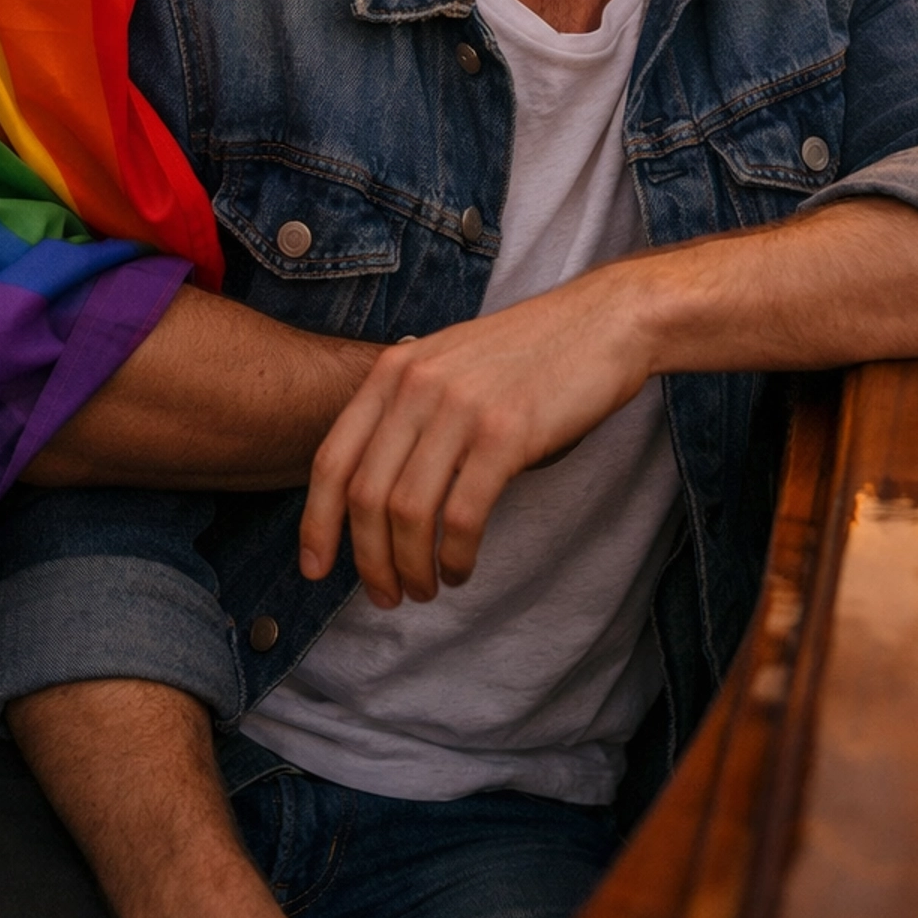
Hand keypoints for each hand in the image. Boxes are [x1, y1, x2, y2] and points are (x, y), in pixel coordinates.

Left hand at [300, 267, 650, 605]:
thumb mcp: (448, 366)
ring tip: (424, 590)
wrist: (602, 321)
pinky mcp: (507, 434)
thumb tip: (375, 494)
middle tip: (386, 596)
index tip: (315, 568)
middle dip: (369, 561)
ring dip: (411, 567)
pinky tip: (461, 570)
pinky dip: (456, 557)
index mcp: (394, 370)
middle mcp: (417, 385)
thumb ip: (408, 412)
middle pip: (365, 496)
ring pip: (409, 513)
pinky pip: (462, 516)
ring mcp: (461, 408)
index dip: (317, 523)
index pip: (331, 458)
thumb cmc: (528, 355)